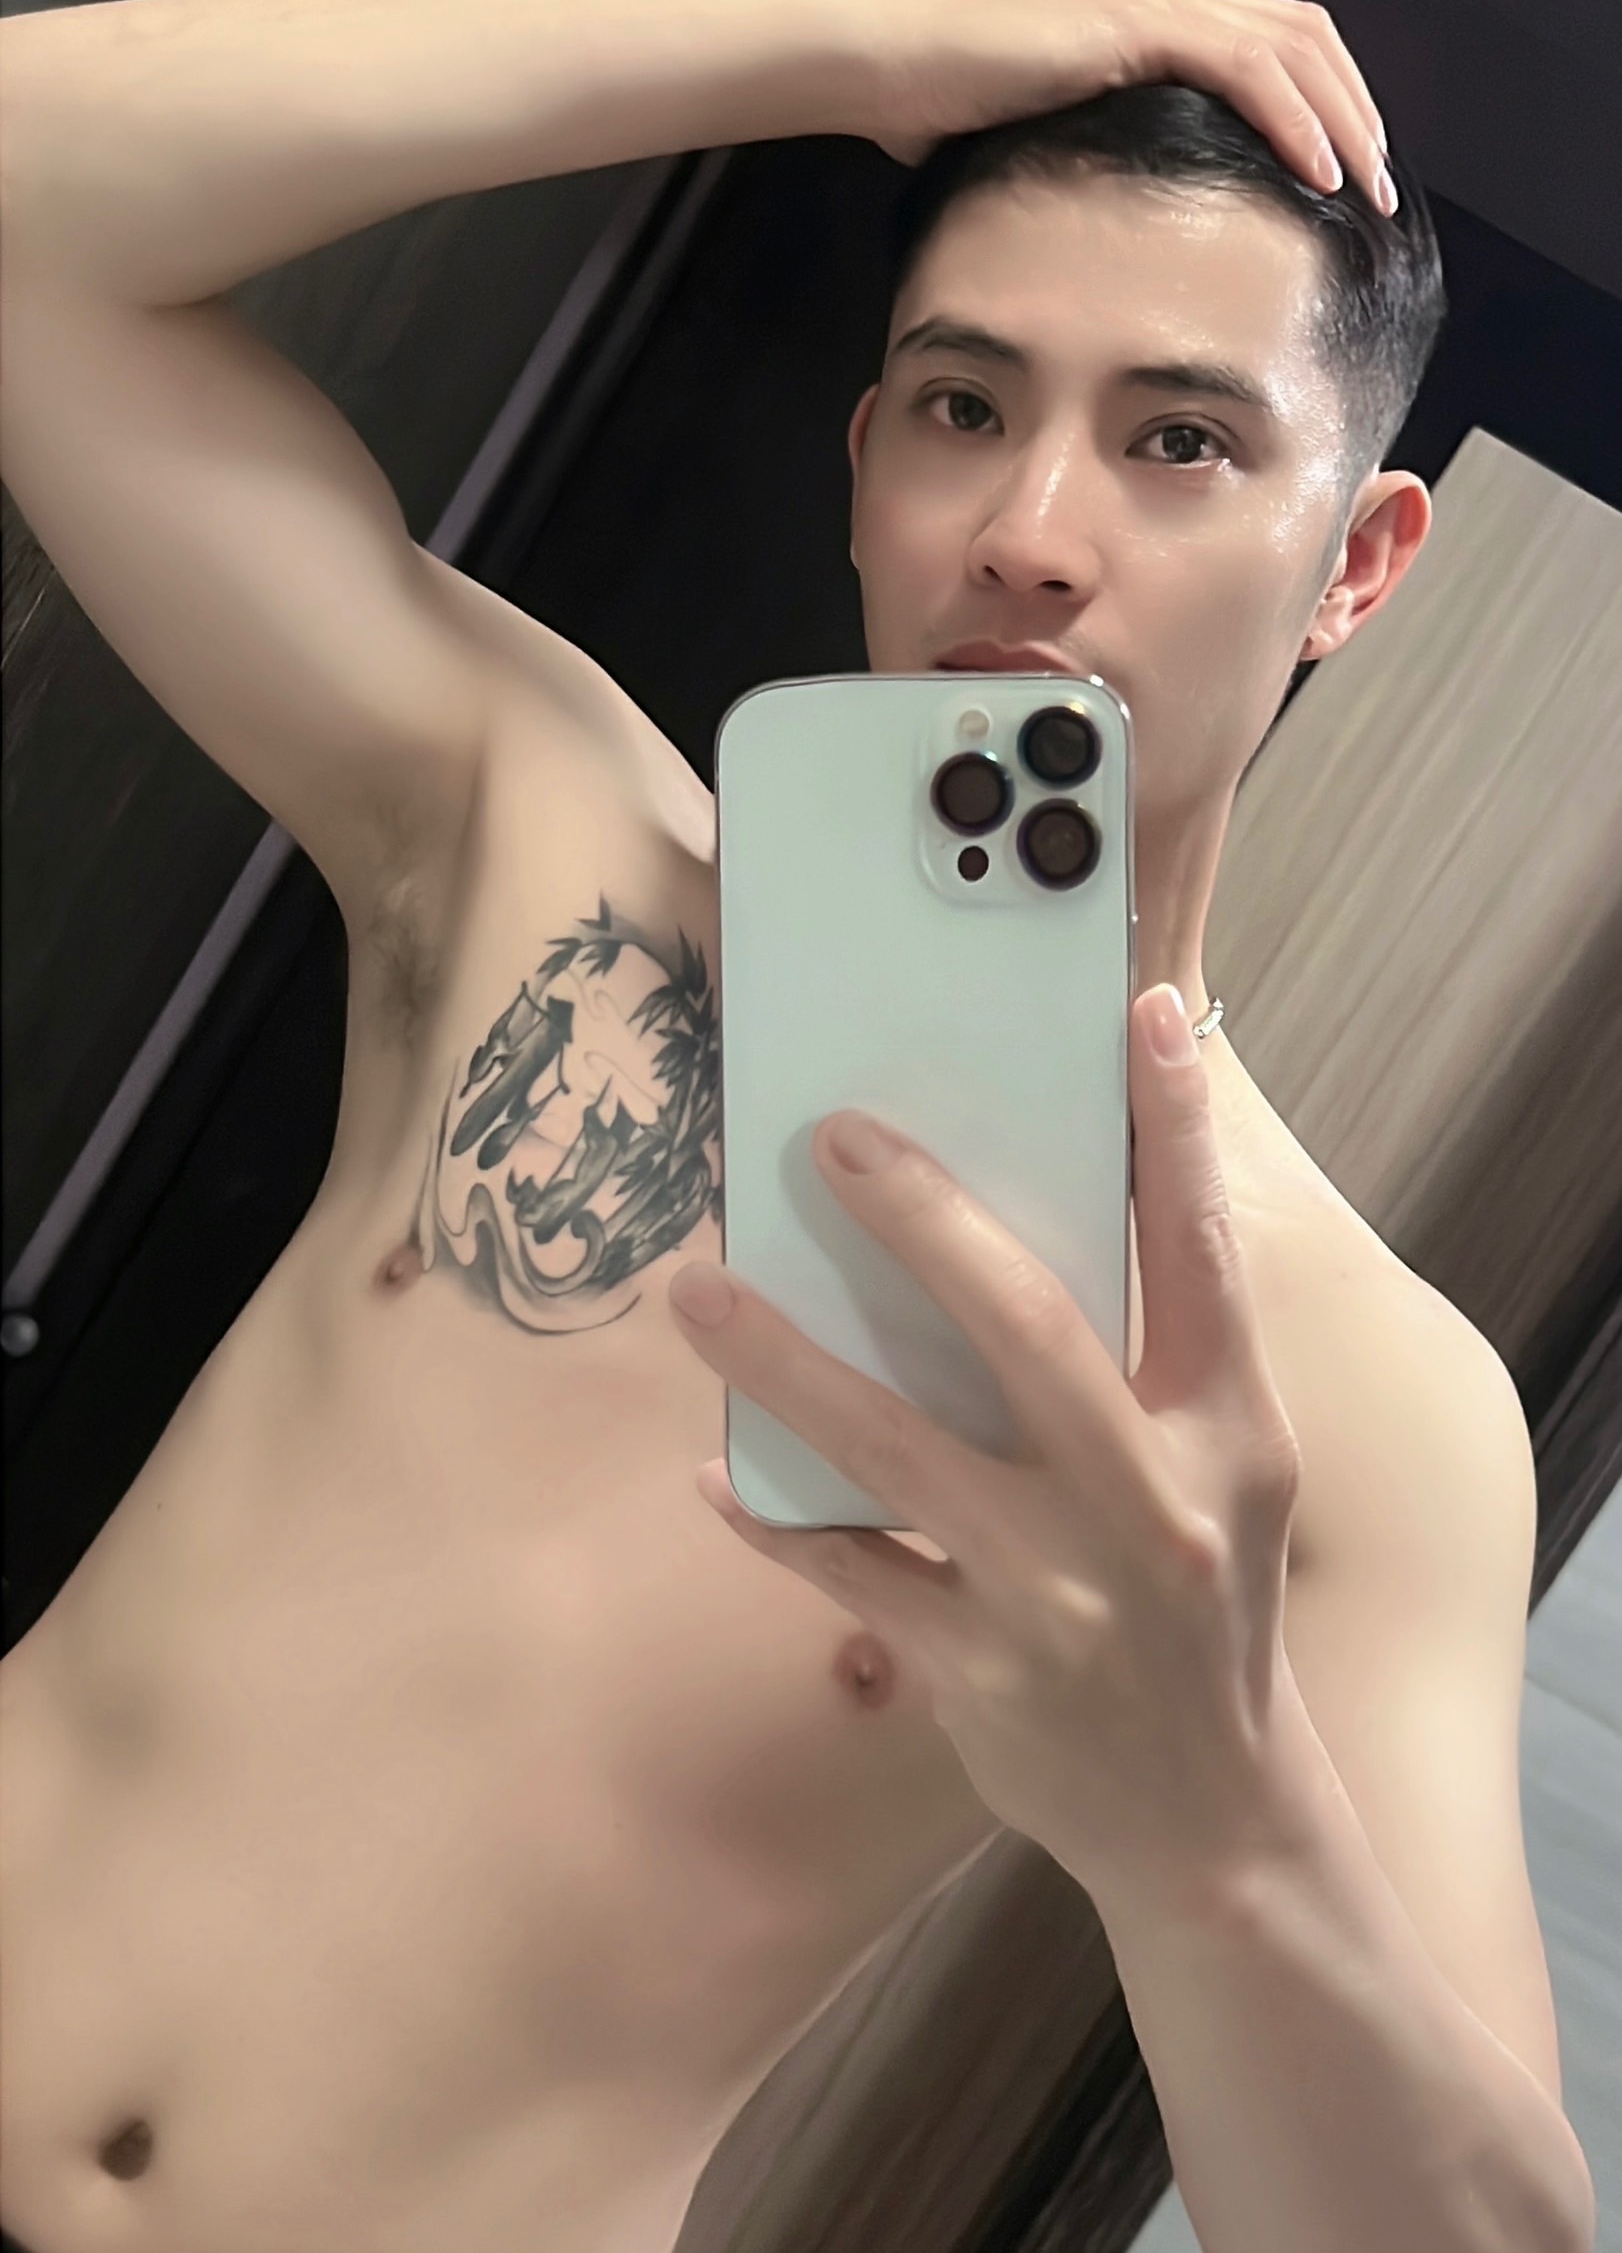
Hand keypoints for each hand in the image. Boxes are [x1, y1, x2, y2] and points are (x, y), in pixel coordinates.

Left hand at [666, 983, 1307, 1920]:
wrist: (1213, 1817)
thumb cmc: (1205, 1599)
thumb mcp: (1226, 1472)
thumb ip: (1152, 1356)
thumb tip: (1027, 1211)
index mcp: (1232, 1434)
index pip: (1204, 1257)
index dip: (1176, 1133)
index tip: (1135, 1016)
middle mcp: (1154, 1506)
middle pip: (1031, 1332)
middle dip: (928, 1223)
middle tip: (832, 1134)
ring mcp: (1062, 1596)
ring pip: (898, 1451)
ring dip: (786, 1360)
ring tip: (696, 1288)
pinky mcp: (979, 1671)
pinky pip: (848, 1571)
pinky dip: (773, 1518)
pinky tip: (712, 1475)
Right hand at [864, 0, 1392, 211]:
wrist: (887, 61)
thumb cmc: (941, 107)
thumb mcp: (1045, 138)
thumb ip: (1098, 156)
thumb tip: (1123, 225)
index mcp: (1154, 17)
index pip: (1276, 48)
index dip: (1327, 107)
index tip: (1349, 180)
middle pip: (1307, 40)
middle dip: (1357, 115)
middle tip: (1383, 194)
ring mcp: (1156, 0)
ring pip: (1294, 46)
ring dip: (1345, 119)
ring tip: (1369, 189)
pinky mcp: (1138, 19)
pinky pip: (1248, 66)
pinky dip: (1295, 119)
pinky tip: (1319, 171)